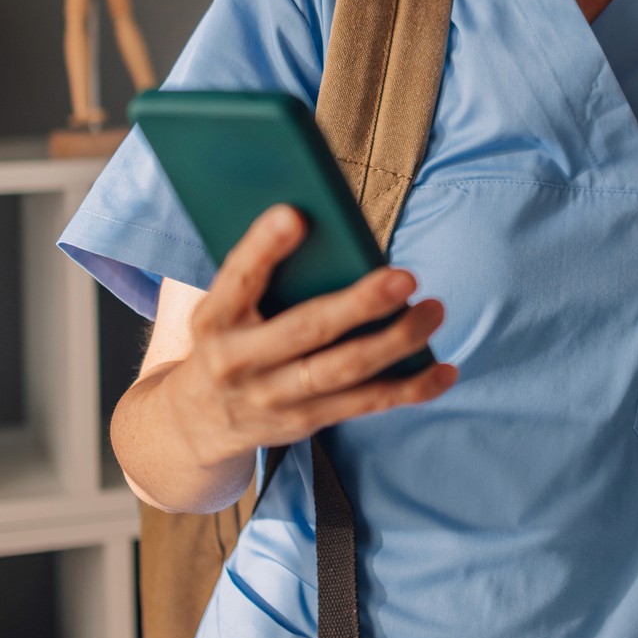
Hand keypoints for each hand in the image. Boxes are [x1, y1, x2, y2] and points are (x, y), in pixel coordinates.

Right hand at [162, 204, 454, 468]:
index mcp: (214, 319)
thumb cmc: (227, 337)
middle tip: (404, 277)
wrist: (194, 421)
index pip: (237, 279)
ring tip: (433, 310)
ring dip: (395, 342)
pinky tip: (443, 370)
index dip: (262, 247)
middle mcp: (238, 362)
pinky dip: (409, 389)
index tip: (295, 214)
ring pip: (342, 372)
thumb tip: (328, 228)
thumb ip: (264, 274)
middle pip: (305, 331)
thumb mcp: (224, 306)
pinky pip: (364, 405)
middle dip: (358, 305)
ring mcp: (272, 398)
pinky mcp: (304, 422)